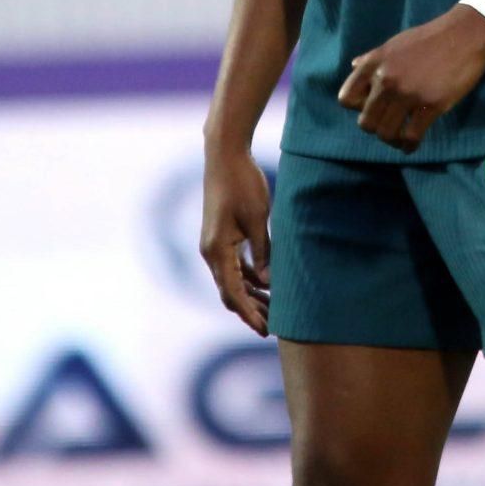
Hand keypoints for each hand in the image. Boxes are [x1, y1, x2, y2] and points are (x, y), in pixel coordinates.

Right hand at [199, 138, 273, 335]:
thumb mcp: (257, 219)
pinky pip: (233, 265)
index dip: (249, 314)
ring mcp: (213, 245)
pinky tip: (266, 284)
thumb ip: (262, 252)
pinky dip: (248, 278)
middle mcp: (210, 252)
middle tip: (273, 327)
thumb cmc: (243, 183)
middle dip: (250, 310)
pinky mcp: (220, 237)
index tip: (265, 330)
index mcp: (217, 251)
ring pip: (231, 280)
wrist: (225, 155)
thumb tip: (267, 282)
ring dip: (250, 295)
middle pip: (230, 292)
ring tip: (273, 309)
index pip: (233, 293)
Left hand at [337, 8, 484, 153]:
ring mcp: (407, 93)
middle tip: (390, 126)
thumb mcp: (395, 44)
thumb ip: (373, 58)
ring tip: (401, 138)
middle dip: (377, 128)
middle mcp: (386, 79)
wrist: (464, 34)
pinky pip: (411, 136)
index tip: (372, 107)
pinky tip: (413, 144)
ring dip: (393, 140)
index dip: (357, 108)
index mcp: (374, 63)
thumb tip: (353, 66)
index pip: (346, 99)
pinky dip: (409, 146)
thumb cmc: (430, 38)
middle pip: (366, 123)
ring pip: (386, 133)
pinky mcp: (430, 105)